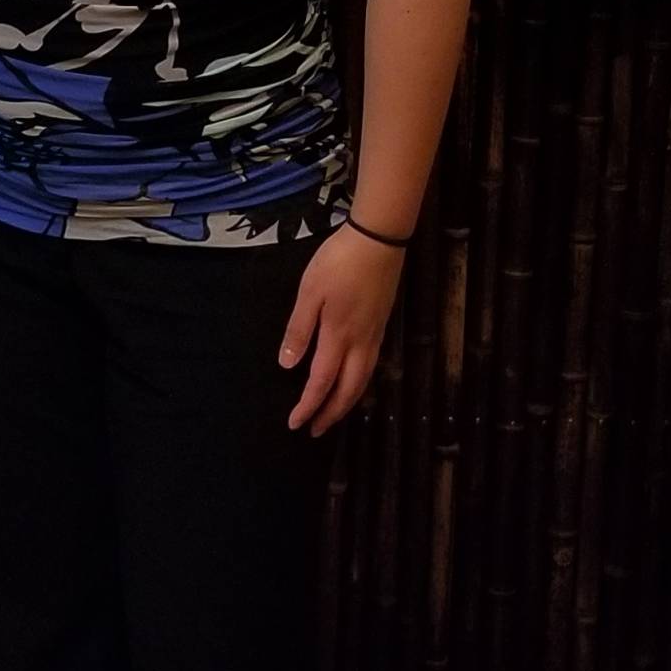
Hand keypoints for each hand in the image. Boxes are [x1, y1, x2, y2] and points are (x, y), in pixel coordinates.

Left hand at [280, 222, 404, 437]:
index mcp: (338, 336)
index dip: (308, 406)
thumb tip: (288, 365)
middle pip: (348, 390)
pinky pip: (370, 367)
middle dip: (331, 414)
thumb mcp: (310, 292)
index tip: (295, 424)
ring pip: (363, 381)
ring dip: (347, 402)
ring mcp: (375, 335)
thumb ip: (299, 329)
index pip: (321, 382)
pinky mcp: (382, 326)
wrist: (379, 239)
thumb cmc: (338, 262)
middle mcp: (361, 343)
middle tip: (315, 431)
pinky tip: (352, 383)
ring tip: (332, 415)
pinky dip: (359, 385)